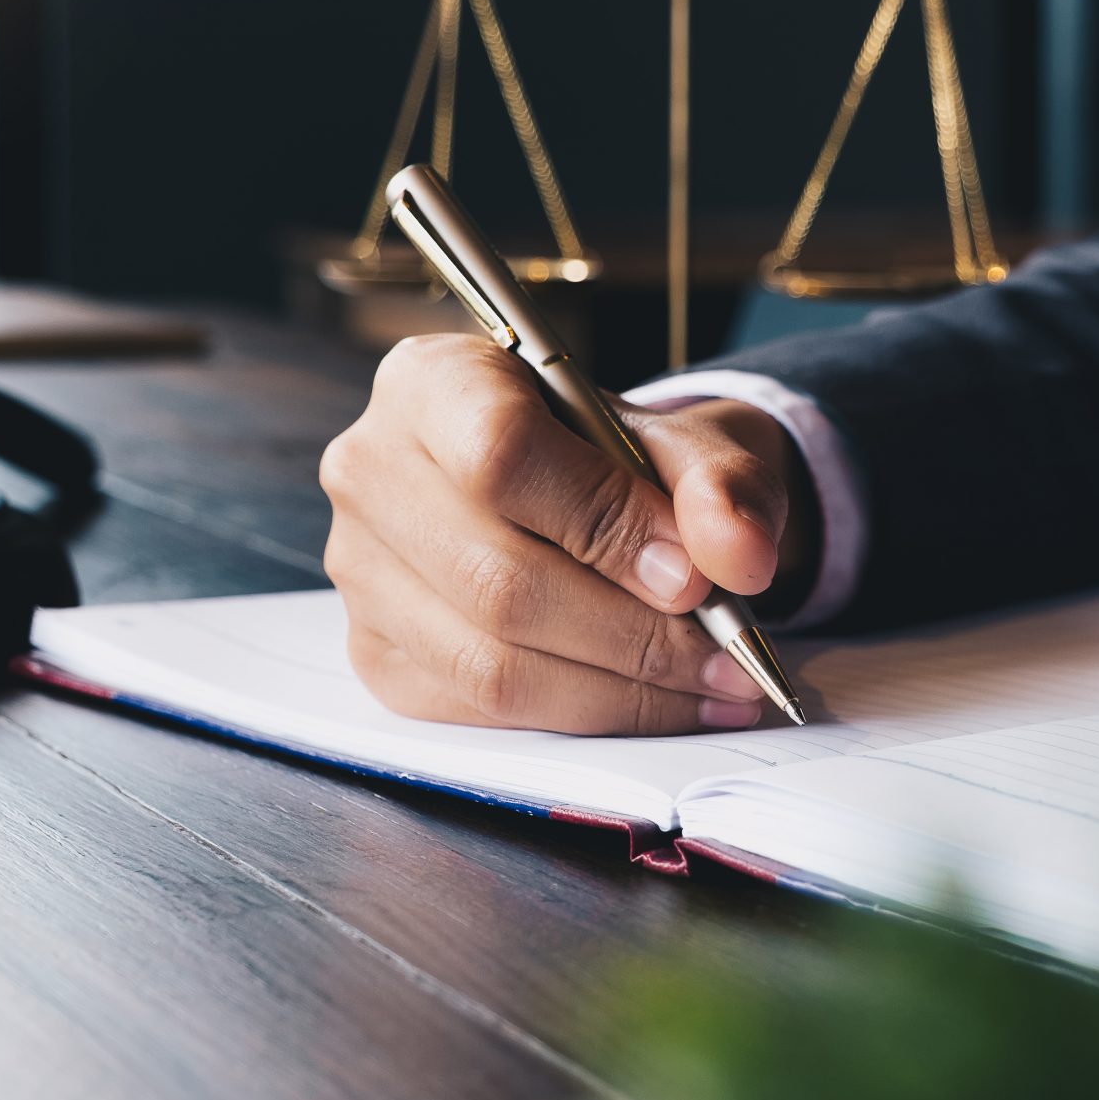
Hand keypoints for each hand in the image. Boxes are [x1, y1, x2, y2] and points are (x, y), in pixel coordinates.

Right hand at [319, 334, 809, 734]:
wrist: (587, 495)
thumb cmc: (621, 461)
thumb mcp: (685, 445)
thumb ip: (721, 486)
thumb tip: (739, 556)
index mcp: (432, 382)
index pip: (501, 454)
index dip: (604, 524)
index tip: (693, 576)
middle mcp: (371, 469)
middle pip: (497, 580)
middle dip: (633, 635)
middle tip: (725, 652)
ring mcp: (359, 569)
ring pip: (489, 662)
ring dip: (619, 692)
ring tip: (709, 683)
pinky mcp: (374, 652)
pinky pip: (480, 710)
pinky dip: (582, 716)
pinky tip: (652, 702)